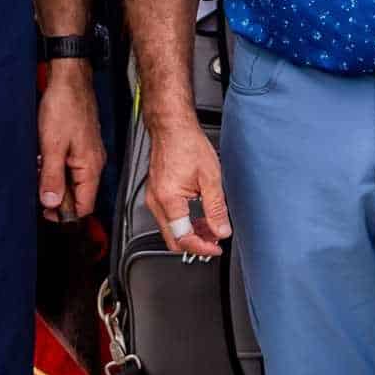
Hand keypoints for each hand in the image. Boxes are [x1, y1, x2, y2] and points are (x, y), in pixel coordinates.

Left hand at [37, 62, 104, 222]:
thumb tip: (51, 203)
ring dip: (53, 178)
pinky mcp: (80, 143)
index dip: (65, 215)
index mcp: (91, 166)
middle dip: (56, 194)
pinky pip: (69, 165)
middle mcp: (93, 162)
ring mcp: (88, 152)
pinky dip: (55, 165)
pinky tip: (43, 155)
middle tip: (38, 185)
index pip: (84, 206)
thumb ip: (51, 177)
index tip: (46, 214)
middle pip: (78, 194)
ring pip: (72, 179)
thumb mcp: (52, 146)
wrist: (68, 78)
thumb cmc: (64, 105)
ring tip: (39, 165)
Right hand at [144, 117, 231, 257]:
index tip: (216, 248)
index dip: (202, 247)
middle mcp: (156, 201)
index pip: (183, 238)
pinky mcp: (155, 193)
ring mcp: (153, 197)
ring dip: (190, 233)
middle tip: (214, 242)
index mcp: (169, 199)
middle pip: (173, 238)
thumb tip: (221, 230)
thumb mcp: (210, 177)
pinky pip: (168, 217)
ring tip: (211, 228)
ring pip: (170, 229)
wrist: (172, 127)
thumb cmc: (187, 144)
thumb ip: (216, 208)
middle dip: (195, 244)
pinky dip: (183, 222)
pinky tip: (198, 217)